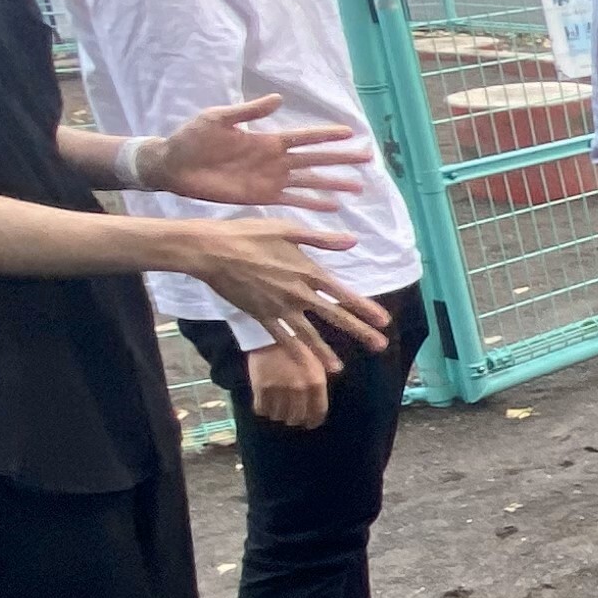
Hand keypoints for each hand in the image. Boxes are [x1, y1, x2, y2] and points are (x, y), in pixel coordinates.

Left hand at [154, 94, 367, 206]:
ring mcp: (271, 179)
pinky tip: (332, 208)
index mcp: (267, 139)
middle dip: (341, 159)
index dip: (327, 135)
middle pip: (315, 160)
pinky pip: (292, 200)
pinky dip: (312, 204)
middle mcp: (275, 159)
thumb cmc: (193, 138)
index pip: (305, 136)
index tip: (351, 132)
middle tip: (367, 159)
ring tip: (357, 187)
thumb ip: (248, 111)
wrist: (174, 165)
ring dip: (333, 184)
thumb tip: (278, 99)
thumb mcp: (218, 118)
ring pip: (310, 182)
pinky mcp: (261, 197)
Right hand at [169, 222, 379, 355]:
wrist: (213, 250)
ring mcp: (278, 307)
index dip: (365, 308)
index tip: (384, 321)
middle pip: (334, 316)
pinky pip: (281, 339)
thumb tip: (353, 241)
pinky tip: (305, 368)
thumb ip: (322, 239)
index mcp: (307, 271)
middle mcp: (297, 293)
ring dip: (326, 352)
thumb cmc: (250, 234)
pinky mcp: (260, 316)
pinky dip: (294, 355)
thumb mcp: (289, 229)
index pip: (343, 294)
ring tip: (341, 369)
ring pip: (308, 334)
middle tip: (380, 346)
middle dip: (359, 332)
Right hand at [240, 336, 332, 430]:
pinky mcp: (260, 389)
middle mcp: (299, 389)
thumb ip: (324, 371)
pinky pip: (261, 410)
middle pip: (297, 417)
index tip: (310, 424)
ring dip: (279, 414)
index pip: (318, 412)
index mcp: (316, 381)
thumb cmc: (295, 343)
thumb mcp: (316, 356)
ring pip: (279, 416)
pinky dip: (264, 409)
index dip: (313, 421)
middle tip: (292, 415)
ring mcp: (279, 390)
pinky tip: (266, 404)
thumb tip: (335, 376)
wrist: (267, 334)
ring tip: (279, 407)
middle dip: (295, 418)